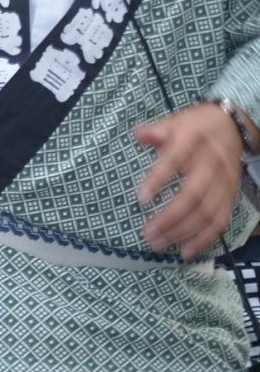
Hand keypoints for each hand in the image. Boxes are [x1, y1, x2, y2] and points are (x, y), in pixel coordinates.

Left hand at [137, 103, 245, 258]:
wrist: (231, 126)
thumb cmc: (193, 125)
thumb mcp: (174, 120)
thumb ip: (157, 130)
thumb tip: (139, 134)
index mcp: (192, 140)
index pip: (175, 160)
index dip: (159, 179)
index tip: (141, 198)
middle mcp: (211, 163)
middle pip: (193, 195)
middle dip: (170, 217)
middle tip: (148, 233)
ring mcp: (224, 182)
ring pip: (207, 213)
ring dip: (183, 232)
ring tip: (160, 244)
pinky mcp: (232, 196)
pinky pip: (221, 221)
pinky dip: (204, 239)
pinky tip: (186, 251)